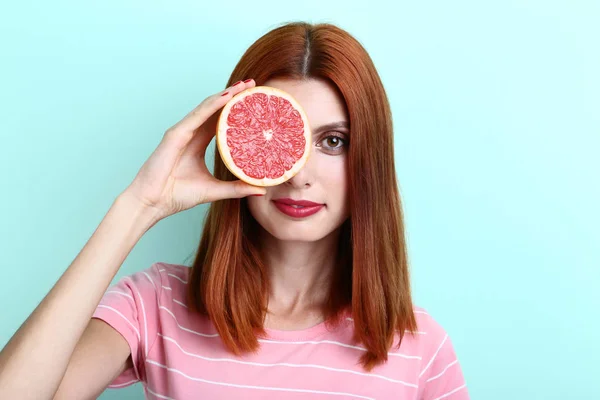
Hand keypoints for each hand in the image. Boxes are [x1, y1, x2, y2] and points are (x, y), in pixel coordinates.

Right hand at [122, 79, 265, 219]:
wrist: (154, 203)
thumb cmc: (177, 196)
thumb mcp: (215, 190)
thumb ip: (237, 188)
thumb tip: (262, 188)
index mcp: (198, 142)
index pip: (221, 120)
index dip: (236, 109)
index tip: (255, 102)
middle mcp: (191, 133)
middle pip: (215, 109)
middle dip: (234, 95)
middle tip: (253, 84)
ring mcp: (182, 131)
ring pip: (207, 107)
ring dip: (226, 94)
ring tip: (244, 85)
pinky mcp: (175, 134)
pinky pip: (197, 116)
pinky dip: (212, 105)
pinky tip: (227, 96)